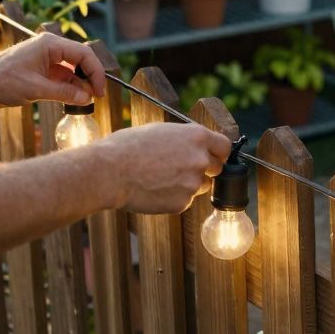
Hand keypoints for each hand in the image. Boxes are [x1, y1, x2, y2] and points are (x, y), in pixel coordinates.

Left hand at [0, 33, 106, 106]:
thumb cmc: (1, 81)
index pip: (84, 54)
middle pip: (80, 60)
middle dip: (90, 78)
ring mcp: (45, 60)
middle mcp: (50, 48)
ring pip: (72, 70)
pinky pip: (62, 78)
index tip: (100, 91)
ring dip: (79, 85)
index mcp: (49, 44)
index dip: (96, 72)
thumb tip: (87, 98)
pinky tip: (72, 100)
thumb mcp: (35, 89)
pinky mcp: (40, 71)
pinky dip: (69, 88)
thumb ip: (64, 93)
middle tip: (95, 97)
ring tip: (84, 101)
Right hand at [100, 123, 232, 213]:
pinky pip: (185, 200)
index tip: (213, 156)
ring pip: (200, 186)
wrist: (110, 171)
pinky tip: (154, 190)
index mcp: (197, 137)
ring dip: (188, 184)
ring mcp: (193, 183)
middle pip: (216, 168)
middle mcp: (200, 159)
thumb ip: (184, 139)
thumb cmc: (128, 147)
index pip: (225, 146)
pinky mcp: (182, 203)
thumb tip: (194, 144)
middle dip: (203, 169)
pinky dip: (173, 197)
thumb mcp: (160, 131)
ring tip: (161, 178)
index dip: (218, 153)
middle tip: (180, 169)